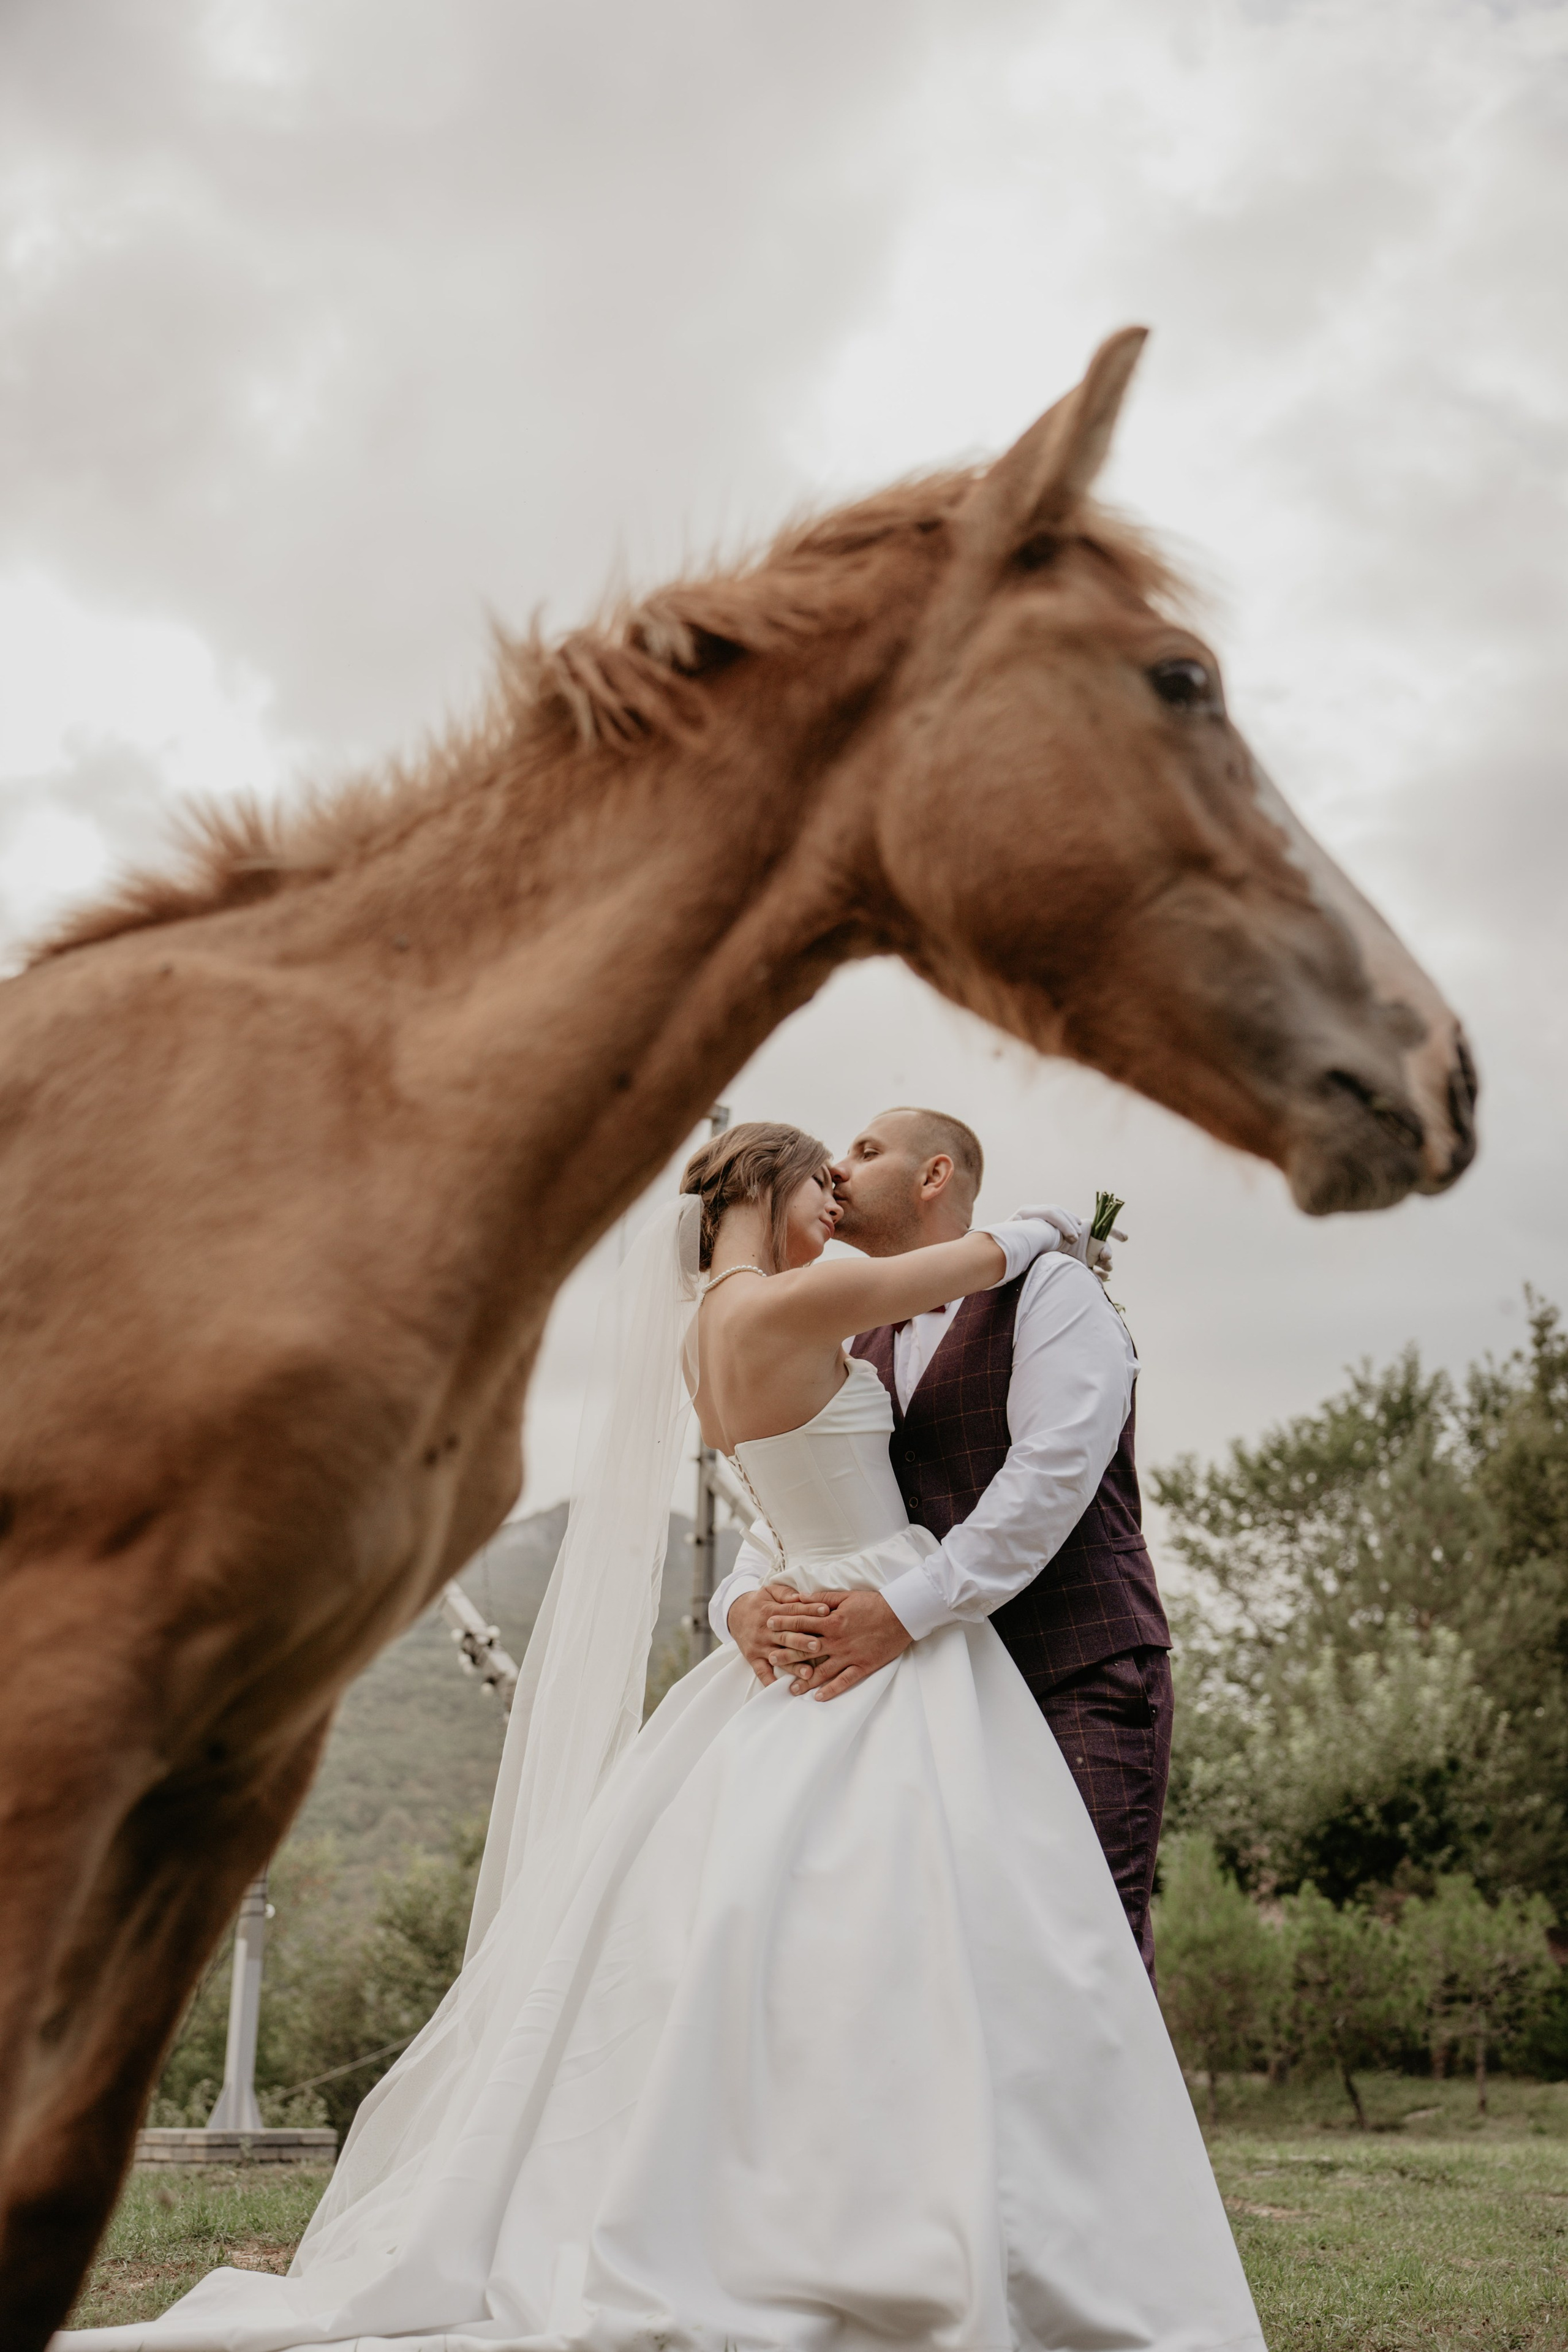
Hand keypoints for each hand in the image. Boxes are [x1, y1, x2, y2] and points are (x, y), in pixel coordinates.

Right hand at [727, 1582, 828, 1687]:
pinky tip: (783, 1689)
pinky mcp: (753, 1658)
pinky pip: (762, 1672)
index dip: (810, 1610)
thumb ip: (786, 1593)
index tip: (826, 1611)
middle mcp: (766, 1630)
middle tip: (819, 1645)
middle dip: (803, 1641)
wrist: (734, 1614)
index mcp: (771, 1612)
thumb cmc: (759, 1603)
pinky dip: (771, 1681)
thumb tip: (801, 1596)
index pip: (793, 1611)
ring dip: (794, 1665)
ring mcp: (760, 1646)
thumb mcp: (769, 1591)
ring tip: (809, 1673)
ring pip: (779, 1657)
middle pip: (787, 1636)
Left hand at [767, 1588, 911, 1701]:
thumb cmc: (874, 1604)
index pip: (801, 1622)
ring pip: (823, 1670)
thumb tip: (799, 1598)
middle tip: (771, 1659)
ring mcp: (849, 1655)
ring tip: (791, 1689)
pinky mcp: (863, 1666)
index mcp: (832, 1621)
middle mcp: (837, 1640)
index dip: (784, 1623)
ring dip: (805, 1680)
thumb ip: (821, 1599)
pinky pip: (844, 1681)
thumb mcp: (846, 1596)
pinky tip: (819, 1697)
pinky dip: (832, 1690)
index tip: (769, 1625)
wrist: (902, 1614)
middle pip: (806, 1649)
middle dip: (787, 1654)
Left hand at [1008, 1203, 1083, 1248]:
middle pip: (1055, 1210)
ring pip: (1056, 1209)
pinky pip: (1055, 1211)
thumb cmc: (1003, 1246)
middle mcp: (1029, 1209)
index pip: (1050, 1213)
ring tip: (1078, 1232)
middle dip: (1069, 1224)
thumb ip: (1016, 1232)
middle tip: (1077, 1238)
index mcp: (1024, 1213)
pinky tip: (1075, 1223)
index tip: (1073, 1239)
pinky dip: (1066, 1217)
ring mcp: (1033, 1210)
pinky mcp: (1036, 1214)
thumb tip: (1019, 1220)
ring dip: (1070, 1220)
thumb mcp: (1009, 1241)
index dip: (1064, 1225)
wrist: (996, 1242)